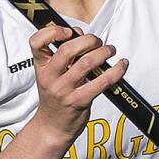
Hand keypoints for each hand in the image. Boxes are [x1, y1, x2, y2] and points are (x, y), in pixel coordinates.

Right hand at [28, 25, 127, 143]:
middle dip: (88, 40)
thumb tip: (80, 34)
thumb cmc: (55, 97)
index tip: (69, 31)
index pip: (36, 42)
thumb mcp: (51, 75)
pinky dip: (116, 71)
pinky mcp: (80, 101)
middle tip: (98, 41)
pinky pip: (101, 82)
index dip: (52, 31)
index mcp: (41, 67)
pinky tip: (122, 65)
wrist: (52, 127)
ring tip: (110, 50)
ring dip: (103, 52)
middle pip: (67, 50)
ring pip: (86, 63)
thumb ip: (63, 55)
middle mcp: (50, 77)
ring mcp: (64, 90)